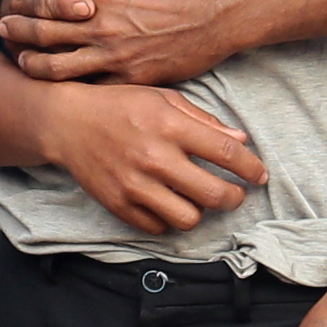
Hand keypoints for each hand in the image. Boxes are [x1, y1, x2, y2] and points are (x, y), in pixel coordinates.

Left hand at [0, 0, 238, 84]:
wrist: (221, 18)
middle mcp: (103, 26)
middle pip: (46, 27)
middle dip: (20, 24)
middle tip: (3, 24)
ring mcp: (115, 56)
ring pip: (58, 65)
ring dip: (32, 60)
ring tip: (20, 58)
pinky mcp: (130, 79)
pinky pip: (90, 87)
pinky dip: (69, 87)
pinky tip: (56, 88)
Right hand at [32, 81, 267, 233]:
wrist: (66, 122)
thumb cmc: (120, 105)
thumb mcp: (163, 98)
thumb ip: (204, 120)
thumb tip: (240, 141)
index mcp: (170, 126)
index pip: (227, 154)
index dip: (252, 169)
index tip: (260, 175)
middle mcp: (154, 157)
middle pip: (214, 194)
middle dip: (234, 198)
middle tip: (234, 194)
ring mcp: (135, 185)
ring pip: (188, 219)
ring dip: (200, 211)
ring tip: (197, 199)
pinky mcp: (118, 205)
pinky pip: (158, 228)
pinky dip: (169, 220)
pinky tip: (168, 203)